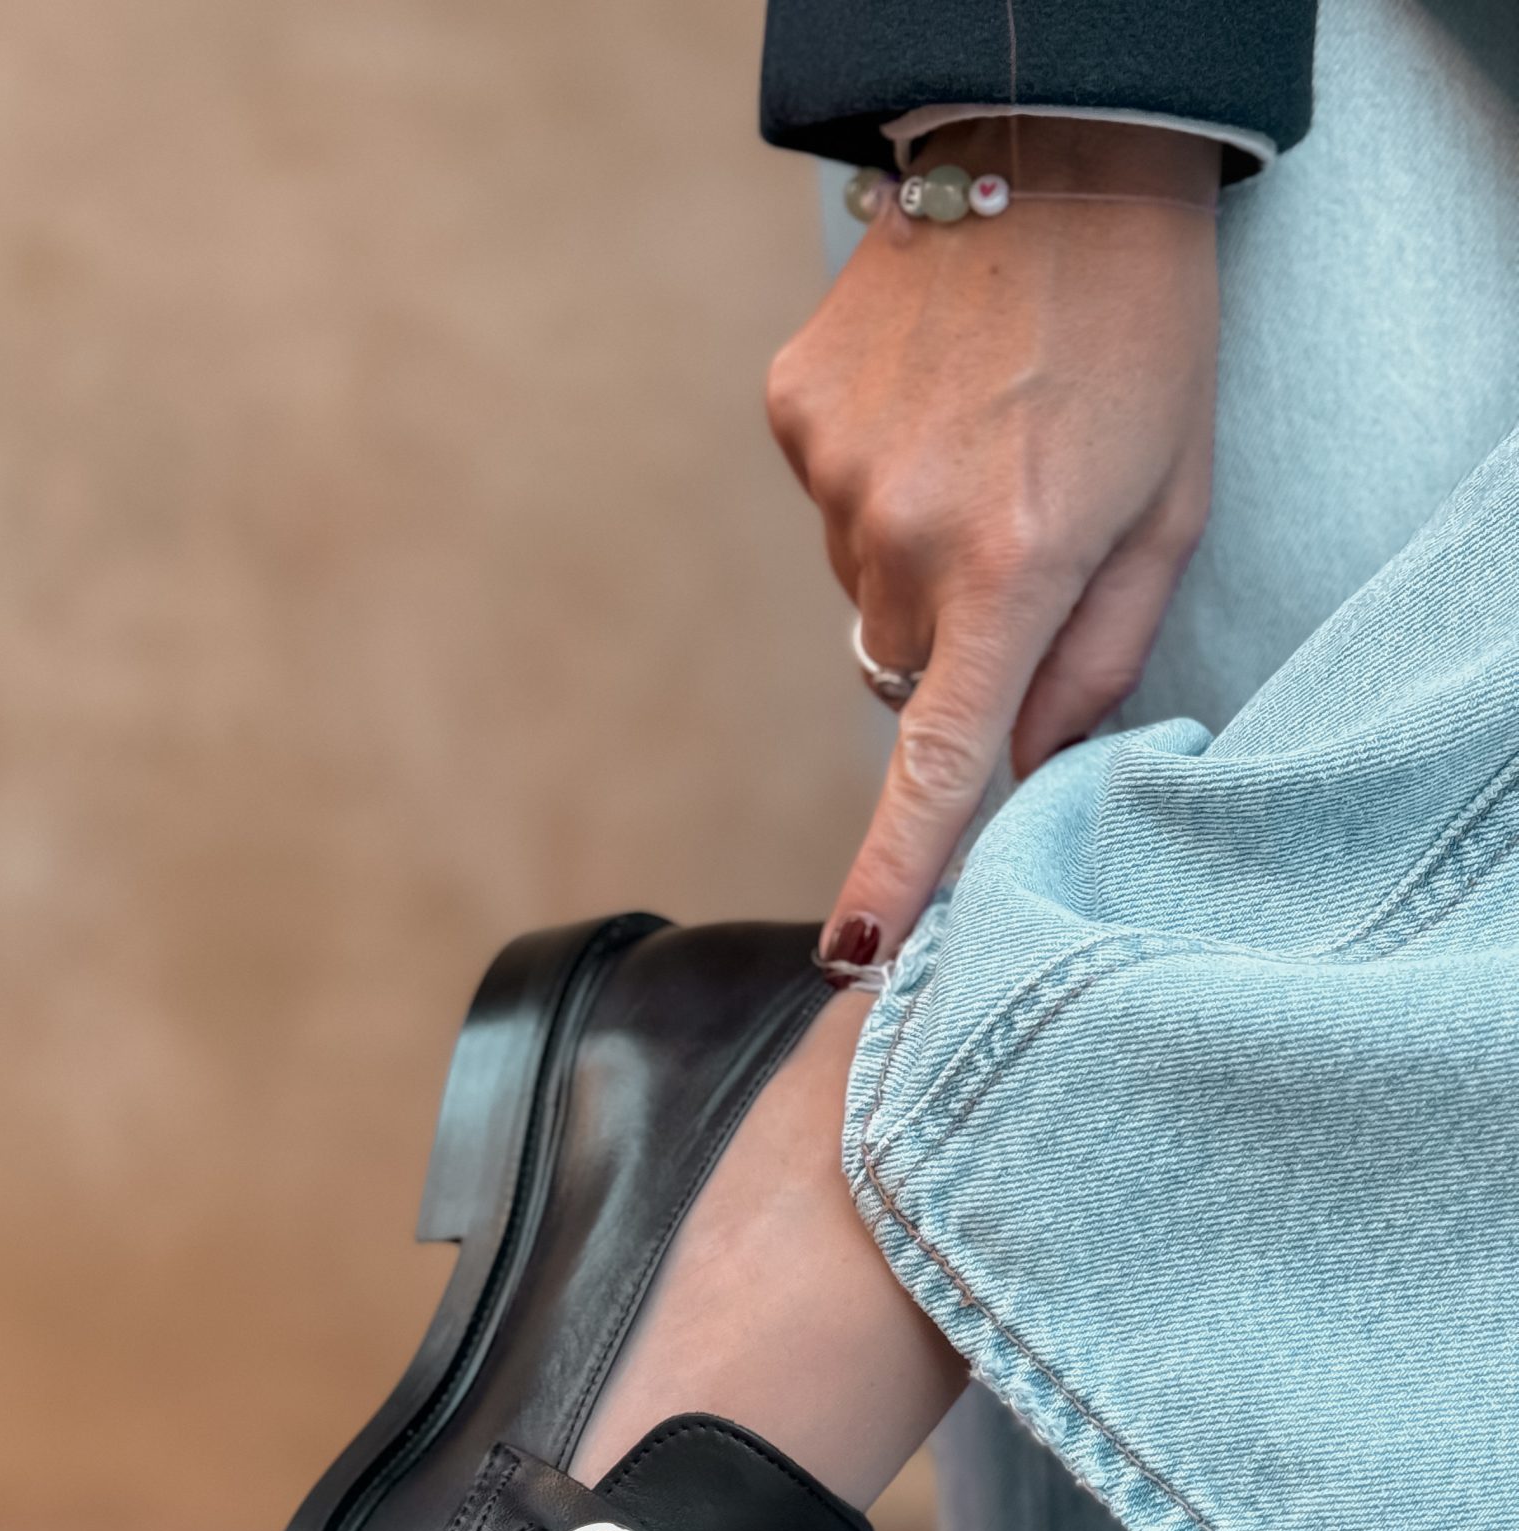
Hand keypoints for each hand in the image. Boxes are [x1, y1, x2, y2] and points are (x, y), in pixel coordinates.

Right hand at [766, 118, 1221, 964]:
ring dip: (917, 557)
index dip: (898, 867)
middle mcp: (903, 535)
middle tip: (1020, 541)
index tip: (854, 951)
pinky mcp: (792, 417)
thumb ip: (1098, 658)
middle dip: (955, 645)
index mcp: (1013, 567)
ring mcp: (833, 473)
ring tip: (982, 446)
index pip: (941, 760)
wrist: (1054, 148)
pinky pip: (830, 505)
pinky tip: (930, 406)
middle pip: (902, 671)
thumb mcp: (1170, 507)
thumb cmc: (1143, 338)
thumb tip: (1022, 769)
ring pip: (862, 589)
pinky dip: (877, 483)